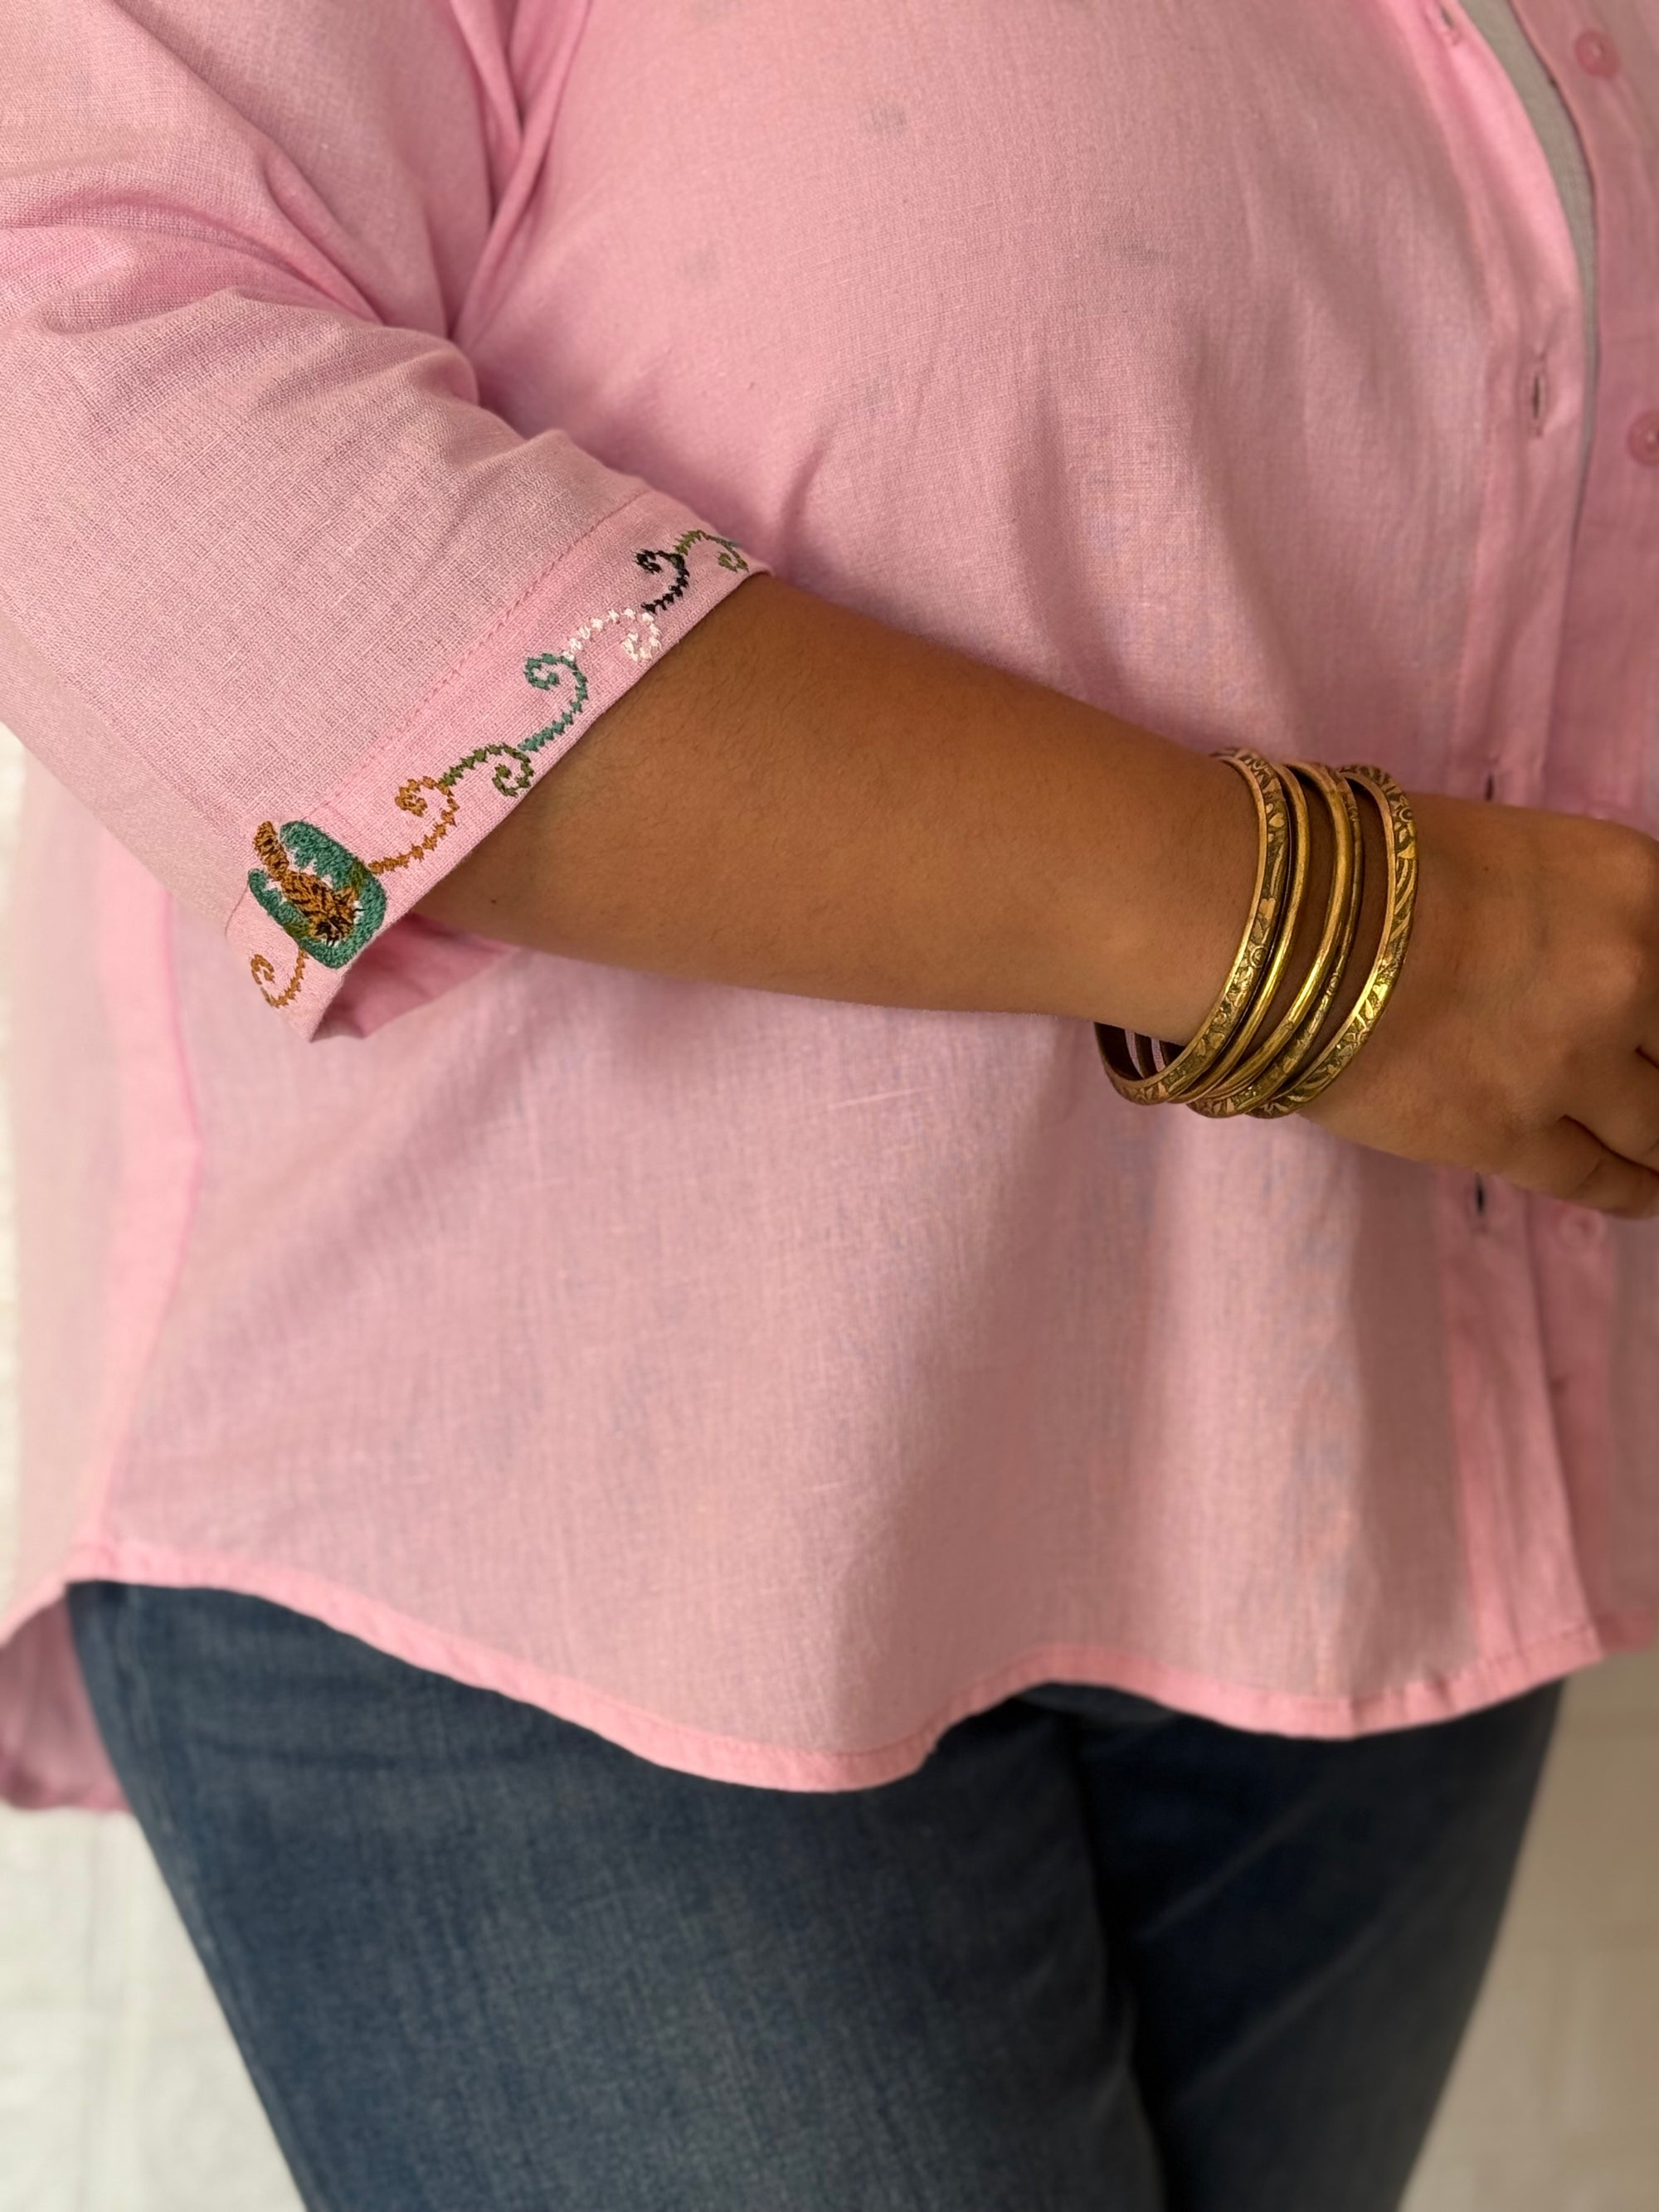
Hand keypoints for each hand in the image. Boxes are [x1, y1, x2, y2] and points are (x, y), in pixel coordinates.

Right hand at [1300, 790, 1658, 1217]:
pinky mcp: (1509, 1135)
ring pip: (1656, 1126)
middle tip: (1653, 1081)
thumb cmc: (1373, 866)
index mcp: (1636, 885)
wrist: (1281, 924)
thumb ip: (1579, 913)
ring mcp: (1574, 1063)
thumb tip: (1598, 966)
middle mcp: (1630, 974)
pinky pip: (1595, 1178)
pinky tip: (1644, 1194)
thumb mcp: (1518, 856)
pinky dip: (1630, 1191)